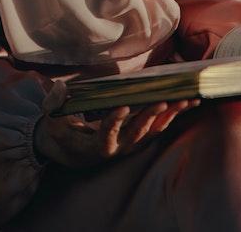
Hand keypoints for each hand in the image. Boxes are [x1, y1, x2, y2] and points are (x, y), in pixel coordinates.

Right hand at [33, 81, 198, 168]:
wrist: (74, 152)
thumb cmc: (62, 131)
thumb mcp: (52, 119)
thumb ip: (54, 103)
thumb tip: (60, 87)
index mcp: (95, 145)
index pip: (106, 133)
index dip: (113, 121)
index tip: (121, 107)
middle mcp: (117, 148)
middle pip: (137, 132)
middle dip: (150, 116)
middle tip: (163, 100)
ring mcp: (131, 145)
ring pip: (153, 131)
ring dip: (170, 115)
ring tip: (187, 100)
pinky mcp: (140, 140)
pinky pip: (160, 129)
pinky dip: (174, 116)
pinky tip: (189, 104)